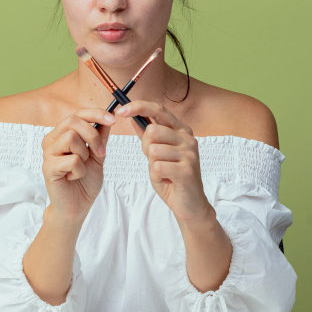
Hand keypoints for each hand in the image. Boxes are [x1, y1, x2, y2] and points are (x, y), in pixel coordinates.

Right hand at [41, 109, 115, 219]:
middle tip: (100, 153)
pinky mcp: (48, 167)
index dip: (96, 114)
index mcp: (62, 134)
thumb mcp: (98, 155)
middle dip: (92, 136)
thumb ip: (100, 137)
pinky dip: (80, 171)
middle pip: (73, 121)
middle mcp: (52, 140)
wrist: (77, 206)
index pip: (77, 114)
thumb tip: (109, 117)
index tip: (113, 120)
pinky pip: (72, 160)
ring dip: (84, 154)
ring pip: (71, 138)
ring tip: (81, 167)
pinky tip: (73, 177)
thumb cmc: (84, 181)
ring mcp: (48, 153)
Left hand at [116, 101, 212, 223]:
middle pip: (152, 131)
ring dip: (152, 165)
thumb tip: (134, 117)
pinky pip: (157, 166)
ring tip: (164, 172)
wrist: (189, 203)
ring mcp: (189, 154)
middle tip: (156, 161)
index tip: (121, 111)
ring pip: (153, 150)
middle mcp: (188, 138)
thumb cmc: (173, 177)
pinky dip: (156, 176)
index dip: (138, 107)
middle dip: (146, 148)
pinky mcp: (187, 170)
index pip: (159, 109)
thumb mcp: (158, 153)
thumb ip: (148, 136)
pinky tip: (167, 180)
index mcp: (182, 130)